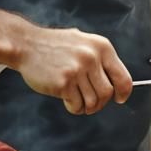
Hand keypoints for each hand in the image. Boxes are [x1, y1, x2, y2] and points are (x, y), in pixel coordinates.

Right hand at [14, 26, 132, 114]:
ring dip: (87, 107)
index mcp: (102, 47)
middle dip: (100, 103)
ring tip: (78, 102)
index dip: (123, 93)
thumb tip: (118, 84)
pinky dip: (74, 107)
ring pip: (93, 101)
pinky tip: (67, 100)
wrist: (26, 44)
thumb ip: (101, 59)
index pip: (123, 77)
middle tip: (91, 104)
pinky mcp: (63, 82)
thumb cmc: (56, 46)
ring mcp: (77, 70)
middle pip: (107, 93)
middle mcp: (92, 57)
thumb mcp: (84, 43)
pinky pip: (76, 104)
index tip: (119, 99)